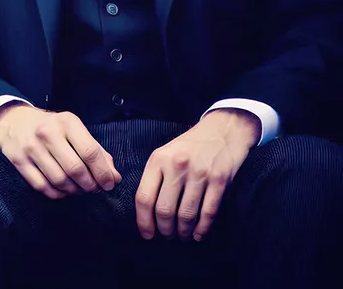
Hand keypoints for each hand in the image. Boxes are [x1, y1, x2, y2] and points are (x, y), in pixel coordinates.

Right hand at [0, 103, 120, 199]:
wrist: (13, 121)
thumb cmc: (51, 127)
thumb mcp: (74, 129)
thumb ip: (96, 151)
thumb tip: (114, 177)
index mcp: (66, 122)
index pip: (90, 151)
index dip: (103, 172)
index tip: (109, 184)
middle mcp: (48, 133)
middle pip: (75, 169)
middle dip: (89, 185)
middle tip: (94, 188)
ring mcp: (31, 147)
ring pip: (60, 181)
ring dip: (74, 191)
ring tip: (79, 188)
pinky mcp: (19, 161)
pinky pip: (43, 187)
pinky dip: (58, 193)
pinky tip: (63, 189)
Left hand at [135, 108, 260, 241]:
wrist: (222, 130)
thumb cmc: (190, 146)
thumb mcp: (166, 153)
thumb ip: (155, 176)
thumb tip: (145, 211)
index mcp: (159, 159)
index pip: (144, 197)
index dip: (143, 221)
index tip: (147, 234)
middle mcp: (177, 165)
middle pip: (164, 210)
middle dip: (165, 230)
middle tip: (167, 236)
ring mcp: (199, 173)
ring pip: (186, 215)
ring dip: (183, 232)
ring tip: (182, 235)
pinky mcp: (219, 180)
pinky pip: (208, 213)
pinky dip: (202, 229)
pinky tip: (198, 234)